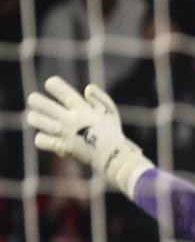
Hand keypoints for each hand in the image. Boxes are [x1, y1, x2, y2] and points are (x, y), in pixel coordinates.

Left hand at [26, 76, 152, 196]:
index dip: (52, 84)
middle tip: (36, 102)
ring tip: (39, 119)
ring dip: (35, 118)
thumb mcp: (110, 111)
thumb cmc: (112, 132)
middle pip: (39, 103)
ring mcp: (64, 133)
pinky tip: (48, 137)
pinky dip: (42, 138)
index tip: (50, 85)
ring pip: (35, 119)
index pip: (60, 90)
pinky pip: (40, 139)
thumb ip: (100, 97)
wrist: (113, 156)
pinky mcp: (60, 146)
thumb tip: (87, 88)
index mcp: (82, 108)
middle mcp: (70, 118)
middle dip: (35, 100)